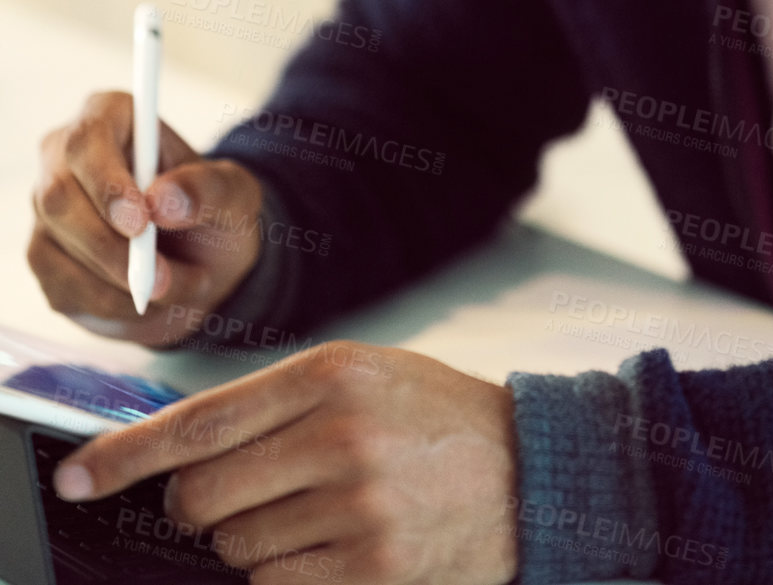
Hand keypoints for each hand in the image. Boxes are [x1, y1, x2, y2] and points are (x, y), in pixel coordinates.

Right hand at [29, 90, 264, 346]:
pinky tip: (142, 297)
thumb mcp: (233, 193)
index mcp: (110, 116)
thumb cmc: (214, 211)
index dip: (107, 184)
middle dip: (111, 246)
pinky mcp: (45, 256)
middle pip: (58, 197)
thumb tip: (162, 200)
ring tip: (175, 284)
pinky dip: (107, 302)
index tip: (141, 223)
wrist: (205, 261)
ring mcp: (48, 207)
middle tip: (164, 277)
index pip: (86, 141)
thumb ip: (206, 188)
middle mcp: (66, 156)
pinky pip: (60, 287)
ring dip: (118, 281)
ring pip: (53, 248)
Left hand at [52, 341, 519, 584]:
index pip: (201, 421)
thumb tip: (178, 451)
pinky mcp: (372, 569)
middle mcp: (340, 436)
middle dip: (197, 504)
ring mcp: (357, 508)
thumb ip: (277, 401)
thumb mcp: (363, 375)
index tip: (78, 476)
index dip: (126, 455)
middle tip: (233, 495)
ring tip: (310, 512)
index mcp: (331, 374)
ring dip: (251, 539)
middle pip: (203, 493)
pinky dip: (284, 572)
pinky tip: (330, 543)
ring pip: (236, 547)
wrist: (528, 469)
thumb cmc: (432, 418)